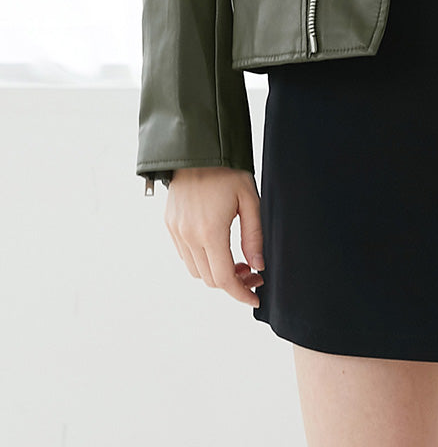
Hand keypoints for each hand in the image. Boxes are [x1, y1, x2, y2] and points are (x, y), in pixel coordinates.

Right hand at [165, 166, 264, 307]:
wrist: (197, 148)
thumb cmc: (227, 170)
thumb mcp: (250, 199)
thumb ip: (254, 236)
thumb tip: (258, 266)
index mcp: (210, 231)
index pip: (224, 278)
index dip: (241, 294)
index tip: (255, 298)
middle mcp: (188, 235)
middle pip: (210, 279)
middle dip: (233, 283)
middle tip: (252, 273)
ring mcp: (176, 231)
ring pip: (196, 271)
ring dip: (216, 273)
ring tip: (237, 260)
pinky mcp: (170, 225)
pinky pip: (185, 256)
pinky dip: (202, 261)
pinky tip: (218, 248)